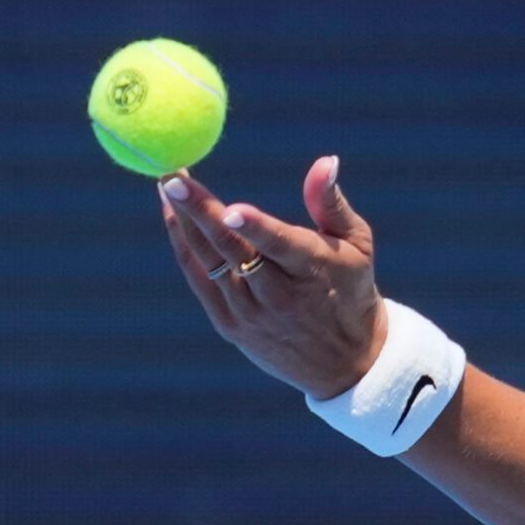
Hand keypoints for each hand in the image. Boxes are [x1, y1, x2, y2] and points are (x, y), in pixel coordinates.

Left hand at [159, 155, 389, 399]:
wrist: (344, 363)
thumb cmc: (351, 290)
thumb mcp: (357, 245)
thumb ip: (331, 203)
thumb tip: (326, 160)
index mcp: (312, 270)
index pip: (279, 246)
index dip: (254, 227)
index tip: (230, 206)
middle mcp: (279, 296)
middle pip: (232, 250)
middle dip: (200, 212)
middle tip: (173, 177)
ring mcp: (251, 313)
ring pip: (210, 262)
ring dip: (185, 223)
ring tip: (167, 185)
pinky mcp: (231, 326)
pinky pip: (201, 280)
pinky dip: (185, 247)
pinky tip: (174, 218)